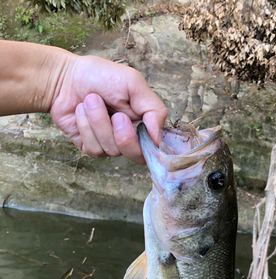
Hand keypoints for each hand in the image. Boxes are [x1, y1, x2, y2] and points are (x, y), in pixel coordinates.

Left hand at [50, 55, 166, 163]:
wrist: (67, 77)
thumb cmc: (102, 77)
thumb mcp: (134, 84)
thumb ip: (154, 110)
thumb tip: (159, 139)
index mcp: (144, 123)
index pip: (155, 147)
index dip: (148, 142)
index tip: (133, 122)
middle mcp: (129, 137)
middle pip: (136, 155)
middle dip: (124, 134)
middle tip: (115, 114)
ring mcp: (109, 144)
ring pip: (112, 150)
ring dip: (99, 121)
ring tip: (91, 101)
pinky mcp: (90, 147)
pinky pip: (94, 148)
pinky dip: (85, 126)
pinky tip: (81, 112)